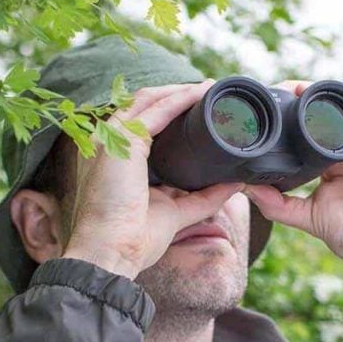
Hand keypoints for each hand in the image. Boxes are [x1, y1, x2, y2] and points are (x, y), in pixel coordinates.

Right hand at [63, 81, 243, 278]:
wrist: (110, 254)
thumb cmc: (133, 239)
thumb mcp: (176, 211)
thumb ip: (203, 197)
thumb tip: (233, 184)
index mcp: (115, 157)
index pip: (142, 121)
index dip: (171, 109)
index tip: (201, 108)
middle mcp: (108, 142)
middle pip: (145, 103)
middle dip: (178, 93)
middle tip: (211, 90)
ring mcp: (112, 138)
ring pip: (150, 99)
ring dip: (182, 90)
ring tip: (210, 87)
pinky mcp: (123, 141)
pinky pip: (157, 110)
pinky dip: (181, 99)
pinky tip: (201, 93)